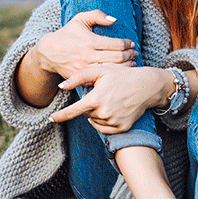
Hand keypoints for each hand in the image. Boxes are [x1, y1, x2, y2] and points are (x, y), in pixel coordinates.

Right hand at [32, 10, 136, 79]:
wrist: (48, 52)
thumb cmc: (67, 34)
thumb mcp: (79, 19)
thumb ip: (97, 15)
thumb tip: (114, 20)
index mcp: (90, 41)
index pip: (116, 44)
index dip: (128, 44)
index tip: (132, 43)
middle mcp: (88, 56)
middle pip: (117, 58)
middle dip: (130, 55)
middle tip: (135, 53)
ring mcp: (85, 68)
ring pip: (112, 70)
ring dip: (125, 67)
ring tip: (132, 63)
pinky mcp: (82, 77)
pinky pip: (101, 78)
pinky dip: (112, 75)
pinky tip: (119, 72)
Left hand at [50, 64, 170, 132]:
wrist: (147, 86)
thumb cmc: (122, 75)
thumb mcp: (101, 70)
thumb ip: (79, 77)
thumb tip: (61, 86)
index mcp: (96, 99)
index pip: (73, 111)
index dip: (60, 116)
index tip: (51, 119)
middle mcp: (104, 113)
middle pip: (86, 113)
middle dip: (89, 104)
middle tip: (102, 93)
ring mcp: (113, 122)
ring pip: (95, 120)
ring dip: (96, 112)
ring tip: (109, 99)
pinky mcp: (122, 127)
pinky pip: (105, 128)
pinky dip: (104, 121)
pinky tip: (112, 110)